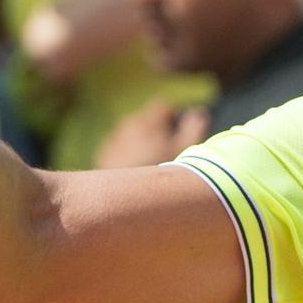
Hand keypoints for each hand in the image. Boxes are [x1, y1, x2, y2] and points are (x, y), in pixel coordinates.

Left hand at [93, 99, 208, 170]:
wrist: (130, 196)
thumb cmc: (162, 169)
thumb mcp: (185, 150)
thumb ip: (194, 127)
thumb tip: (198, 113)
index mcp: (150, 120)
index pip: (164, 106)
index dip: (174, 117)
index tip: (178, 132)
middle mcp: (129, 124)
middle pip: (147, 119)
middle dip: (157, 130)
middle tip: (166, 151)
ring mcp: (114, 138)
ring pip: (132, 132)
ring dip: (141, 141)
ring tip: (150, 163)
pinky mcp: (104, 154)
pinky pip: (119, 146)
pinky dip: (127, 153)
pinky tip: (135, 170)